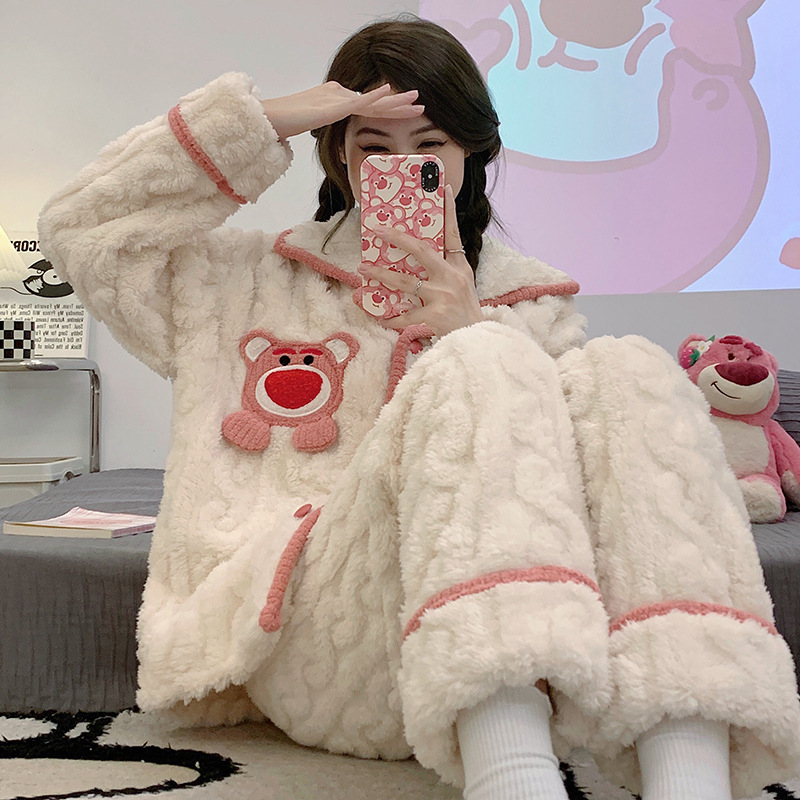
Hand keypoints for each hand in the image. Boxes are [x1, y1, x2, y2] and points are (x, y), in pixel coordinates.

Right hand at [261, 82, 424, 139]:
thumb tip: (338, 127)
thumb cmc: (289, 121)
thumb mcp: (315, 122)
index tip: (407, 111)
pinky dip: (374, 96)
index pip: (370, 107)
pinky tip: (388, 90)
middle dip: (400, 104)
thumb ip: (329, 122)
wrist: (273, 118)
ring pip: (374, 101)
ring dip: (396, 101)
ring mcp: (339, 99)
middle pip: (377, 102)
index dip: (390, 109)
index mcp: (339, 100)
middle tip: (421, 103)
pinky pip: (358, 101)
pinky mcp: (333, 106)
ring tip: (416, 99)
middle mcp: (341, 96)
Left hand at [358, 185, 483, 337]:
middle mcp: (451, 278)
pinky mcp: (434, 317)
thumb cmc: (466, 312)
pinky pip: (404, 316)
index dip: (449, 211)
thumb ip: (447, 269)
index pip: (453, 234)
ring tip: (363, 269)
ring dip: (380, 274)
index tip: (443, 188)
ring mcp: (442, 297)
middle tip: (377, 230)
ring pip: (405, 282)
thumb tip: (421, 253)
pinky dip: (389, 317)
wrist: (476, 341)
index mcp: (459, 267)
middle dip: (397, 238)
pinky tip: (378, 315)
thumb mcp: (464, 285)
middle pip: (421, 251)